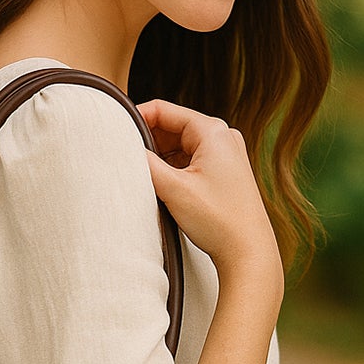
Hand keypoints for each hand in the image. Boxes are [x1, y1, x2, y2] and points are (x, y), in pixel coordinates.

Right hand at [137, 97, 281, 285]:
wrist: (248, 252)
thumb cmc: (217, 220)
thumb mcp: (173, 188)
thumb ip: (145, 163)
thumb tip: (124, 148)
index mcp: (213, 131)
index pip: (164, 110)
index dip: (136, 118)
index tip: (114, 132)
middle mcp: (223, 136)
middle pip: (172, 126)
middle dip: (148, 140)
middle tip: (126, 158)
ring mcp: (227, 154)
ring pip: (181, 144)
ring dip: (160, 156)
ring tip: (143, 174)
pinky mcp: (226, 172)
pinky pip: (191, 159)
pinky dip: (174, 167)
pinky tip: (162, 183)